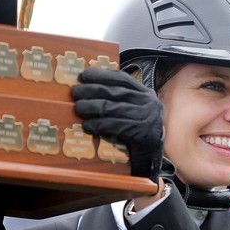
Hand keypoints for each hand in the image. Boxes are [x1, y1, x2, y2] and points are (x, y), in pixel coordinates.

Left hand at [72, 69, 163, 183]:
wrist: (153, 154)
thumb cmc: (139, 130)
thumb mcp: (134, 109)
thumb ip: (120, 99)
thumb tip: (91, 88)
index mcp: (145, 93)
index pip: (122, 79)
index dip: (102, 75)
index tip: (84, 75)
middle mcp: (148, 103)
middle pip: (115, 92)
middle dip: (92, 90)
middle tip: (75, 91)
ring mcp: (146, 118)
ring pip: (113, 108)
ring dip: (92, 107)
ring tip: (78, 108)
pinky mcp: (141, 133)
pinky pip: (115, 126)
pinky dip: (99, 125)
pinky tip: (88, 125)